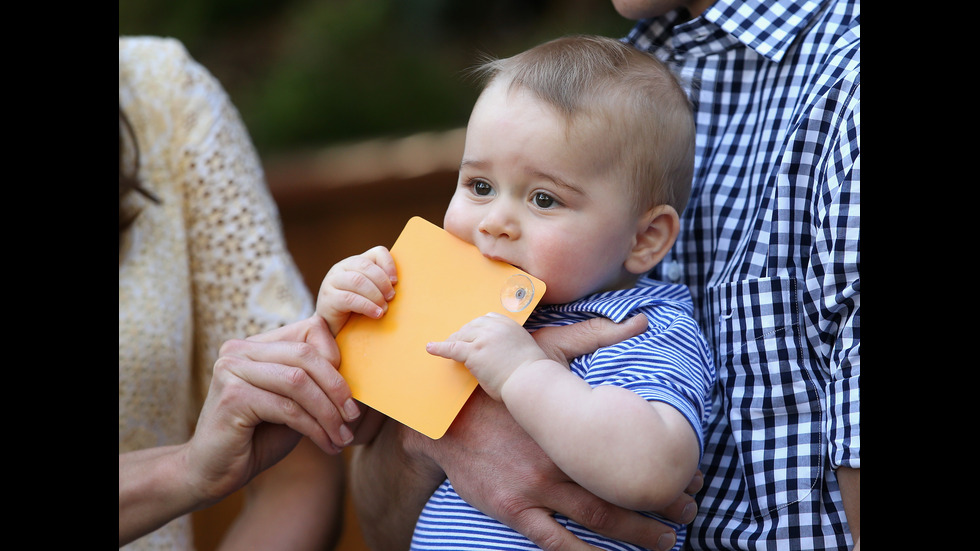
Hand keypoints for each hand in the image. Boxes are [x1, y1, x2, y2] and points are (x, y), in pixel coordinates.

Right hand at [186, 315, 359, 503]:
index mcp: (256, 344)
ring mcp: (232, 370)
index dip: (337, 357)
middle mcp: (239, 350)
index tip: (351, 393)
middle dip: (337, 387)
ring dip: (328, 412)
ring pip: (299, 382)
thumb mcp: (294, 403)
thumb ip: (315, 382)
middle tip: (354, 416)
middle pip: (306, 354)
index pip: (310, 329)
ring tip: (342, 435)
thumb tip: (359, 370)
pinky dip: (314, 428)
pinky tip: (327, 445)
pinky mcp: (232, 396)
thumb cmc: (258, 437)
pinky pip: (287, 408)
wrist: (214, 472)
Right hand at [317, 245, 397, 334]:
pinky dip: (367, 306)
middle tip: (391, 297)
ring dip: (375, 295)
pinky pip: (349, 299)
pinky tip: (376, 314)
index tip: (396, 282)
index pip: (377, 252)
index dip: (389, 264)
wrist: (331, 327)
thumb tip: (399, 285)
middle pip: (366, 266)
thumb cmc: (355, 309)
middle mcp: (342, 267)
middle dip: (382, 282)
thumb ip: (381, 285)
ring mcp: (332, 281)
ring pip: (357, 281)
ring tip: (384, 309)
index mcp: (356, 262)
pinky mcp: (328, 298)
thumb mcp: (370, 293)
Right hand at [424, 313, 701, 550]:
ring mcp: (535, 489)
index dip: (666, 466)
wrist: (444, 415)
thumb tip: (642, 319)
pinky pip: (553, 540)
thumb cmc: (499, 381)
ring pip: (596, 520)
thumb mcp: (546, 350)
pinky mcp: (513, 508)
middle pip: (621, 492)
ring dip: (635, 534)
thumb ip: (595, 336)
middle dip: (661, 507)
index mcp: (570, 423)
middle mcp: (558, 460)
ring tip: (665, 542)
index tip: (694, 473)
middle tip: (691, 512)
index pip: (630, 450)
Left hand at [426, 312, 547, 399]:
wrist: (531, 380)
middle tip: (457, 343)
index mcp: (508, 323)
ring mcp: (483, 339)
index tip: (472, 334)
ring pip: (461, 336)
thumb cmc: (530, 371)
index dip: (477, 328)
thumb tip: (499, 352)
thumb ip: (510, 343)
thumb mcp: (523, 348)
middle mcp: (495, 327)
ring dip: (454, 342)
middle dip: (463, 335)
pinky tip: (430, 348)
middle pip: (471, 326)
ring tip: (446, 348)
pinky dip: (439, 348)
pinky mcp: (473, 352)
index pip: (486, 319)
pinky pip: (452, 348)